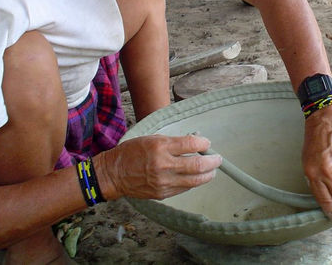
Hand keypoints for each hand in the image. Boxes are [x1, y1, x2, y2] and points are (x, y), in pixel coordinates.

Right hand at [93, 134, 221, 200]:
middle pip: (198, 165)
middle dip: (213, 161)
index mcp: (160, 147)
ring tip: (212, 170)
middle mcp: (163, 165)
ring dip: (208, 175)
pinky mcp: (162, 193)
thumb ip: (174, 142)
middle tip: (218, 159)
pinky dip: (193, 182)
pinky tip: (195, 177)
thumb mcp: (153, 138)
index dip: (204, 143)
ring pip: (195, 180)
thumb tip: (195, 143)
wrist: (113, 173)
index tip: (207, 142)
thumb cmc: (133, 152)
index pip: (191, 144)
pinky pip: (184, 188)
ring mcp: (163, 181)